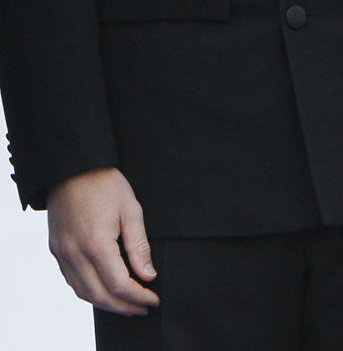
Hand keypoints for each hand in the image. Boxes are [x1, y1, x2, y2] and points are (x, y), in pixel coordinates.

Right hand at [47, 167, 159, 315]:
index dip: (138, 296)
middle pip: (99, 295)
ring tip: (126, 303)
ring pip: (83, 292)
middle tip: (142, 308)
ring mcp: (62, 253)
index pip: (119, 284)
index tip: (153, 299)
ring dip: (105, 303)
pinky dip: (88, 291)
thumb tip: (148, 275)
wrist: (73, 166)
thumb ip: (139, 246)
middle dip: (123, 307)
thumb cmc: (105, 183)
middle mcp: (75, 254)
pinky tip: (103, 289)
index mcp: (96, 244)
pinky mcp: (56, 249)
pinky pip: (71, 280)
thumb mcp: (131, 209)